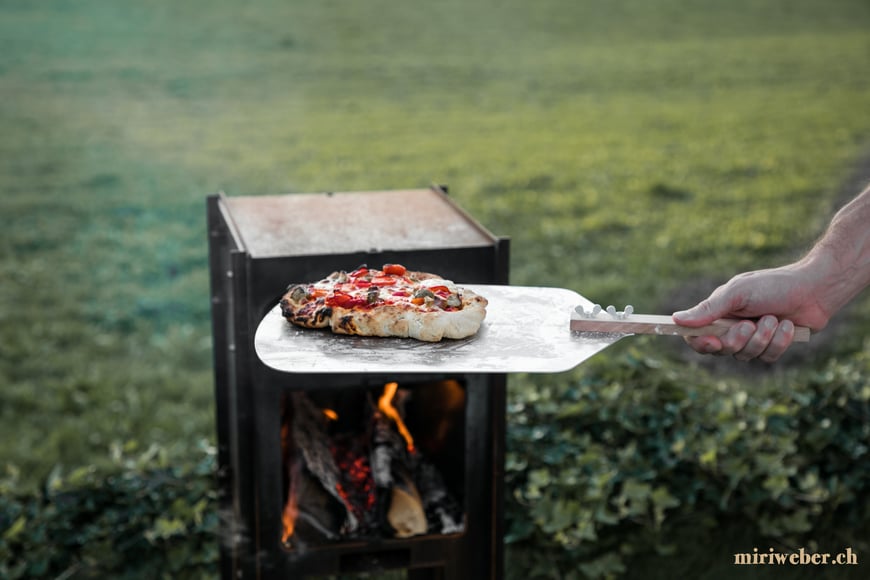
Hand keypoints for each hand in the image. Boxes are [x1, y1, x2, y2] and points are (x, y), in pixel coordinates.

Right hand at [672, 264, 830, 361]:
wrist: (814, 289)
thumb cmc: (773, 285)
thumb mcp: (737, 293)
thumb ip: (708, 309)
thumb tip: (677, 320)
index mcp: (718, 313)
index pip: (697, 336)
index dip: (701, 343)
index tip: (713, 341)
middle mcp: (732, 327)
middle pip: (721, 350)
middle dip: (737, 340)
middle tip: (749, 324)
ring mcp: (752, 339)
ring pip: (745, 356)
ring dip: (762, 338)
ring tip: (774, 319)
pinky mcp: (772, 347)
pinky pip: (767, 357)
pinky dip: (779, 342)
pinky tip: (788, 326)